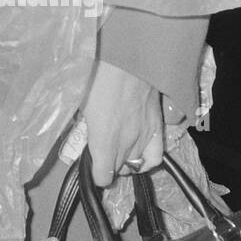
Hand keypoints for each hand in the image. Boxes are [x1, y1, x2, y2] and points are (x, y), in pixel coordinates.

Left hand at [82, 58, 164, 186]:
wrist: (129, 63)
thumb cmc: (99, 80)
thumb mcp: (83, 106)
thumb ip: (88, 128)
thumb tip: (90, 136)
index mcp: (103, 142)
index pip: (103, 177)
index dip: (96, 175)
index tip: (93, 166)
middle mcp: (125, 146)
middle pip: (118, 170)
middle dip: (109, 164)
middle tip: (103, 149)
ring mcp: (143, 139)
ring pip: (136, 165)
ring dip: (126, 162)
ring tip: (120, 151)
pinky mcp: (157, 129)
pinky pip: (156, 158)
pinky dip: (148, 161)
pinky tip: (141, 154)